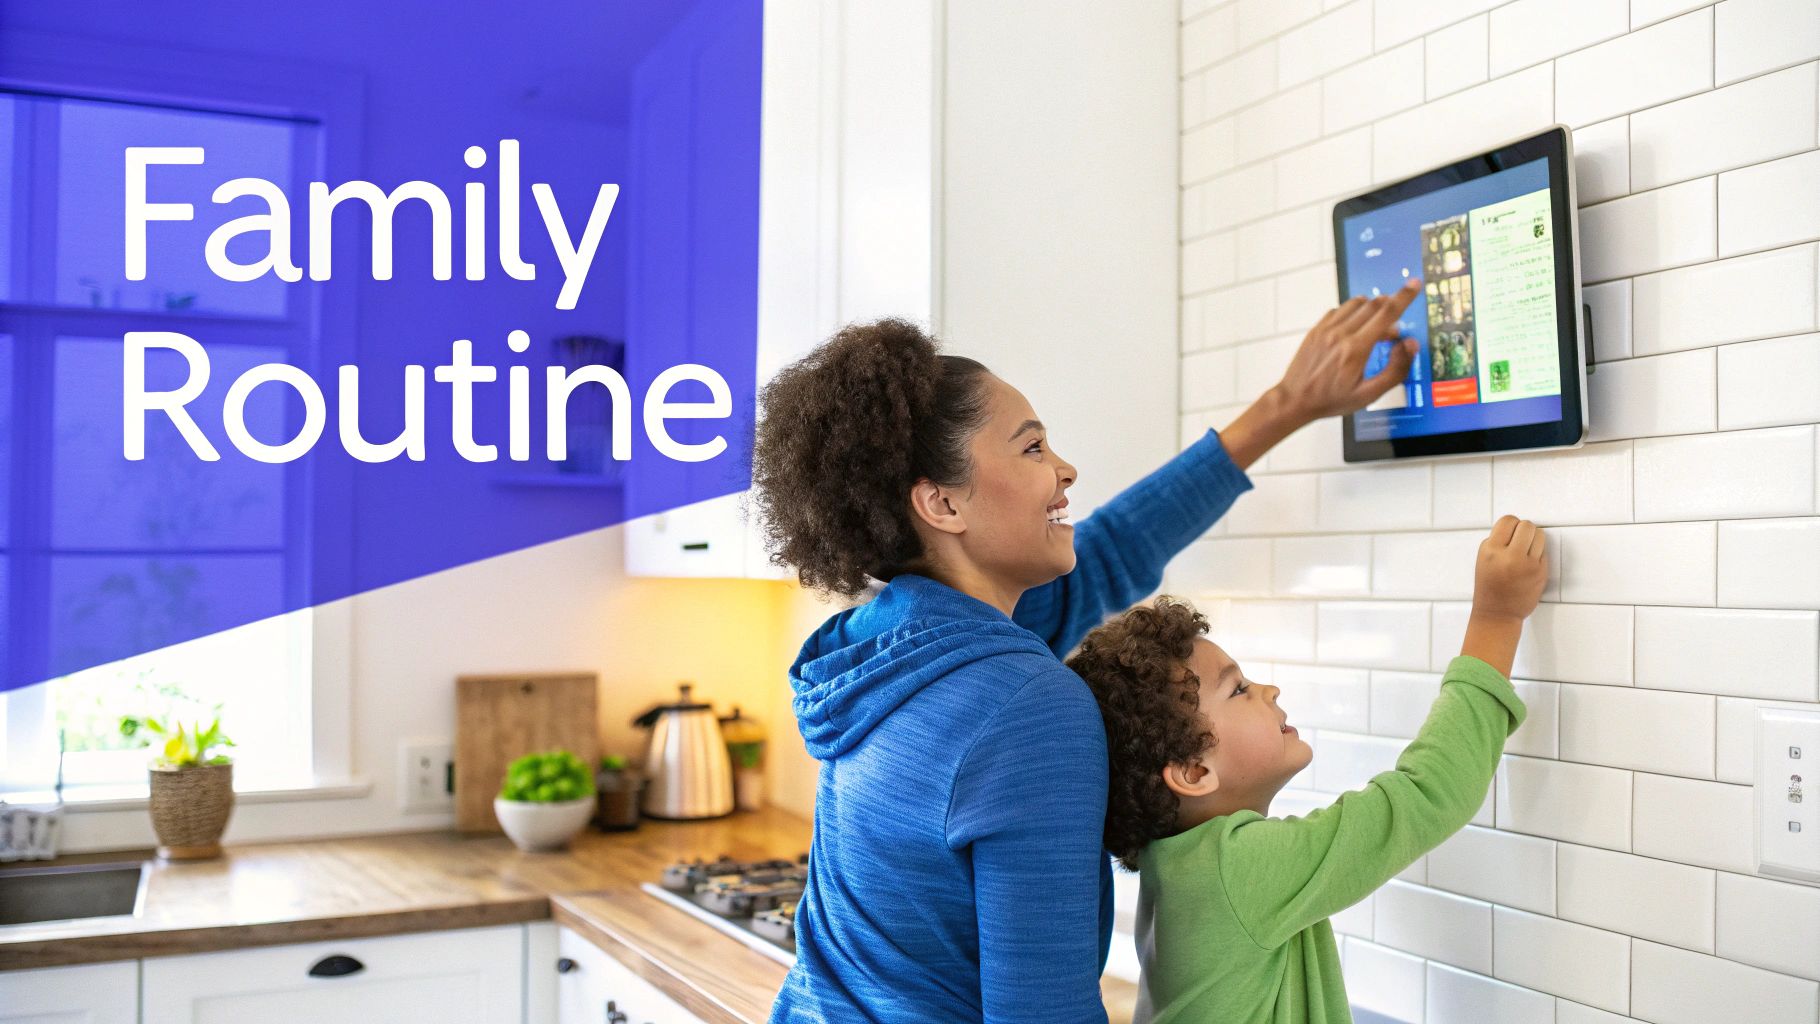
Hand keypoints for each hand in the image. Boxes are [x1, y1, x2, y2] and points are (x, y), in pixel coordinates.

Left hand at [1271, 278, 1422, 424]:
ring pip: (1356, 303)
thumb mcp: (1369, 394)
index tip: (1415, 283)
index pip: (1387, 313)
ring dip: (1371, 308)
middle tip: (1392, 330)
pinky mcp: (1316, 329)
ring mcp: (1326, 328)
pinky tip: (1353, 327)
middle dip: (1389, 308)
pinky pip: (1339, 309)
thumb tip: (1410, 344)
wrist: (1295, 400)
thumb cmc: (1333, 400)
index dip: (1404, 297)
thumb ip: (1395, 369)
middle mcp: (1341, 333)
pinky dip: (1352, 312)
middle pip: (1373, 305)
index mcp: (1356, 348)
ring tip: (1374, 327)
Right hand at [1460, 515, 1546, 676]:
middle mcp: (1510, 556)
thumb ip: (1497, 542)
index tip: (1509, 532)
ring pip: (1539, 535)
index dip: (1510, 524)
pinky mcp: (1541, 572)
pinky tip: (1529, 562)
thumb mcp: (1483, 559)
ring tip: (1526, 549)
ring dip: (1534, 539)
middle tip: (1519, 540)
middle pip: (1527, 525)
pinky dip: (1538, 553)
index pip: (1508, 520)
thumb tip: (1515, 528)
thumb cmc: (1489, 587)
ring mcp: (1528, 564)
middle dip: (1524, 530)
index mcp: (1490, 551)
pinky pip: (1544, 551)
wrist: (1498, 614)